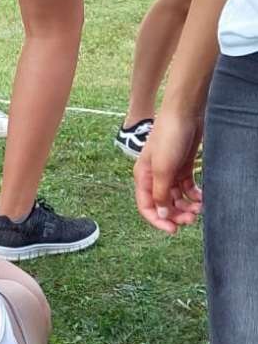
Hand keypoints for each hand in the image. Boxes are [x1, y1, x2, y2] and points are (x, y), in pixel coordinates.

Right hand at [135, 103, 202, 233]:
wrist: (184, 114)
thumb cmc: (168, 138)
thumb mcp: (163, 169)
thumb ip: (161, 193)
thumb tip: (161, 213)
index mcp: (143, 177)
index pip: (146, 206)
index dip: (158, 220)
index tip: (173, 230)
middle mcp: (154, 177)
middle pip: (163, 204)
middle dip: (176, 214)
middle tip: (191, 219)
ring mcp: (169, 172)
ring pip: (176, 197)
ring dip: (186, 206)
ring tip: (199, 208)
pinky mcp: (183, 167)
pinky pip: (187, 188)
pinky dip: (194, 195)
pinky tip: (201, 197)